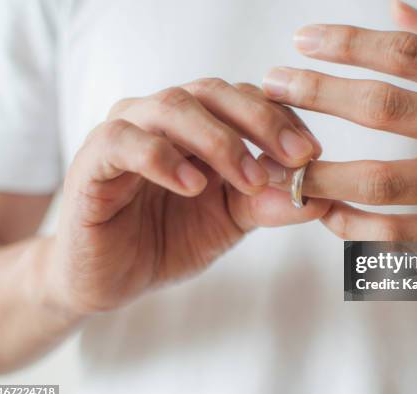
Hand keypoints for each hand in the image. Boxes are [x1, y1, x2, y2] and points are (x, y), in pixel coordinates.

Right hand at [49, 79, 327, 313]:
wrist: (111, 278)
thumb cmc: (169, 240)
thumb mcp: (231, 222)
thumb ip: (269, 204)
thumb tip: (323, 196)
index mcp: (198, 125)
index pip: (245, 99)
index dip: (282, 120)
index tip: (313, 153)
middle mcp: (163, 118)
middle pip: (213, 91)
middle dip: (261, 121)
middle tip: (296, 157)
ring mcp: (127, 133)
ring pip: (173, 106)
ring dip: (219, 140)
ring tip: (249, 179)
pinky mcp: (93, 160)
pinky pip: (124, 141)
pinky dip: (163, 158)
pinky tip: (192, 185)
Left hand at [260, 1, 416, 240]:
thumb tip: (394, 12)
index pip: (406, 54)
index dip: (347, 43)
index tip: (304, 40)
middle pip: (382, 107)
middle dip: (316, 92)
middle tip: (271, 85)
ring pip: (379, 181)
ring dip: (320, 172)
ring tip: (280, 161)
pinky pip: (392, 235)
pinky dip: (350, 225)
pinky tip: (322, 210)